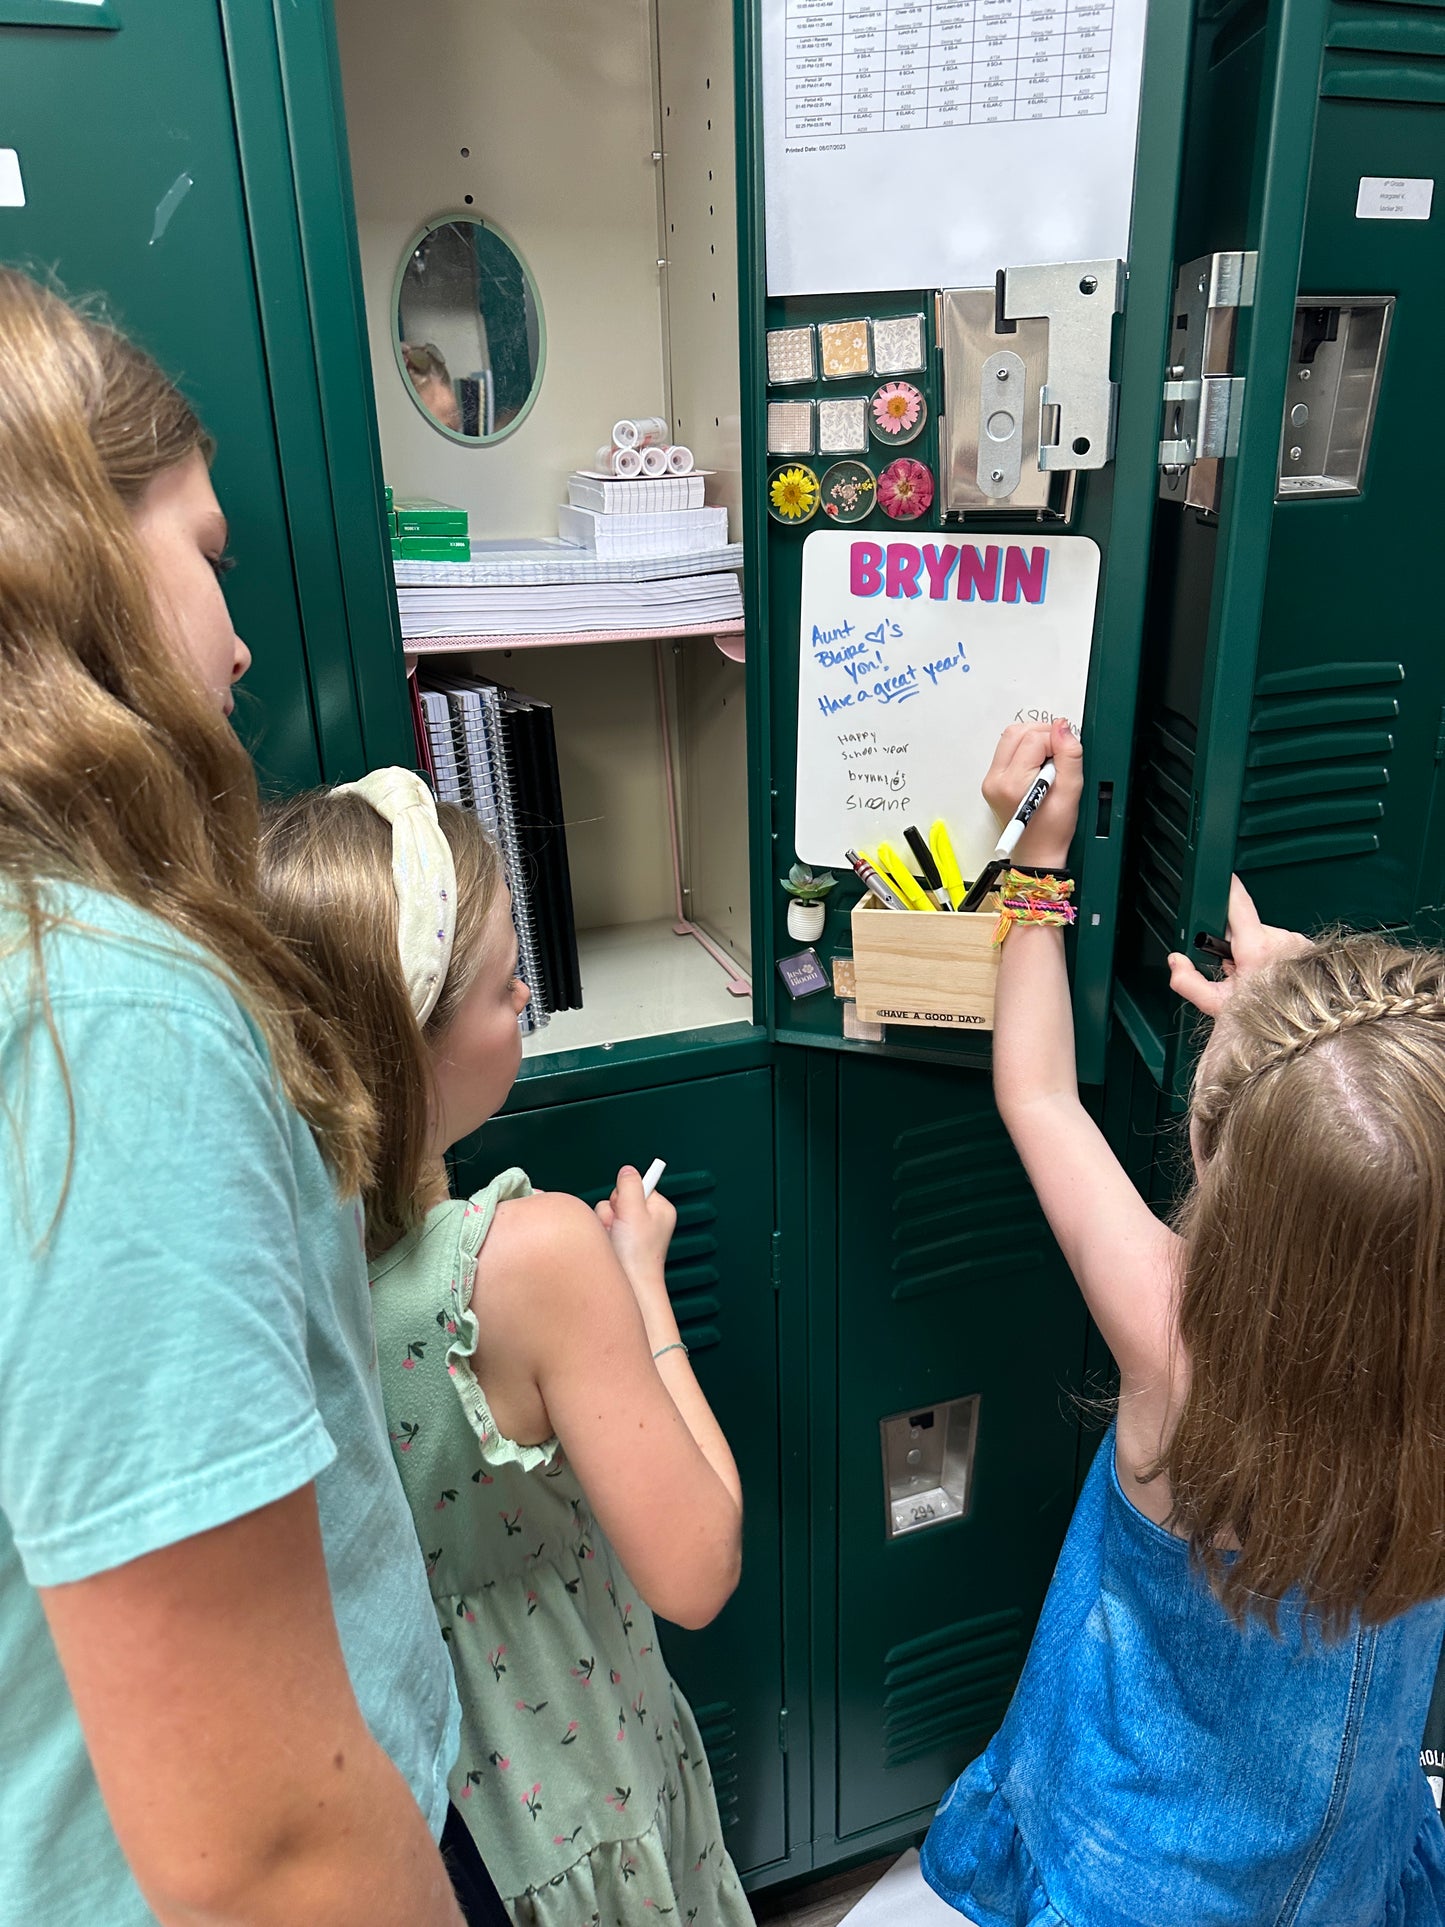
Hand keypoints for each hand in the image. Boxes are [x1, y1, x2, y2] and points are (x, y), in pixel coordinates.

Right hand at [595, 1166, 677, 1348]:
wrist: (630, 1288)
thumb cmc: (637, 1256)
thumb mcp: (635, 1212)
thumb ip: (629, 1186)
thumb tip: (628, 1170)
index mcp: (660, 1209)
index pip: (637, 1185)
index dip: (626, 1196)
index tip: (627, 1209)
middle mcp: (646, 1219)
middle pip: (617, 1198)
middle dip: (612, 1211)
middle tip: (619, 1228)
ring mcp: (631, 1232)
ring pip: (605, 1213)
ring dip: (605, 1225)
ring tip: (614, 1240)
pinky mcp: (617, 1242)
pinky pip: (601, 1228)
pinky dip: (602, 1235)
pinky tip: (609, 1246)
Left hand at [981, 717, 1081, 869]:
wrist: (1038, 852)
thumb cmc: (1053, 831)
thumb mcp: (1071, 790)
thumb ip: (1069, 755)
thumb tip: (1062, 727)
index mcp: (1012, 783)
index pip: (1034, 738)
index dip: (1056, 741)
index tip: (1066, 758)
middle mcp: (996, 780)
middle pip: (1016, 733)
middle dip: (1043, 735)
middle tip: (1059, 756)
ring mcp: (991, 780)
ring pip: (1011, 738)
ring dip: (1034, 741)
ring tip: (1049, 764)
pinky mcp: (994, 781)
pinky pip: (1009, 751)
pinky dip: (1026, 751)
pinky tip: (1039, 768)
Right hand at [1166, 875, 1312, 1016]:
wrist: (1301, 1033)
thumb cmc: (1263, 1019)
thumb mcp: (1217, 1005)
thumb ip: (1188, 981)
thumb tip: (1176, 961)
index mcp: (1256, 949)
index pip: (1238, 903)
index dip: (1227, 888)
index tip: (1222, 877)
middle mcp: (1282, 940)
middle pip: (1248, 926)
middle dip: (1236, 944)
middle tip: (1237, 970)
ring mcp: (1298, 944)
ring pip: (1266, 936)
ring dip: (1257, 951)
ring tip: (1258, 977)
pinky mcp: (1309, 949)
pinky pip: (1284, 944)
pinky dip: (1276, 956)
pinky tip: (1275, 976)